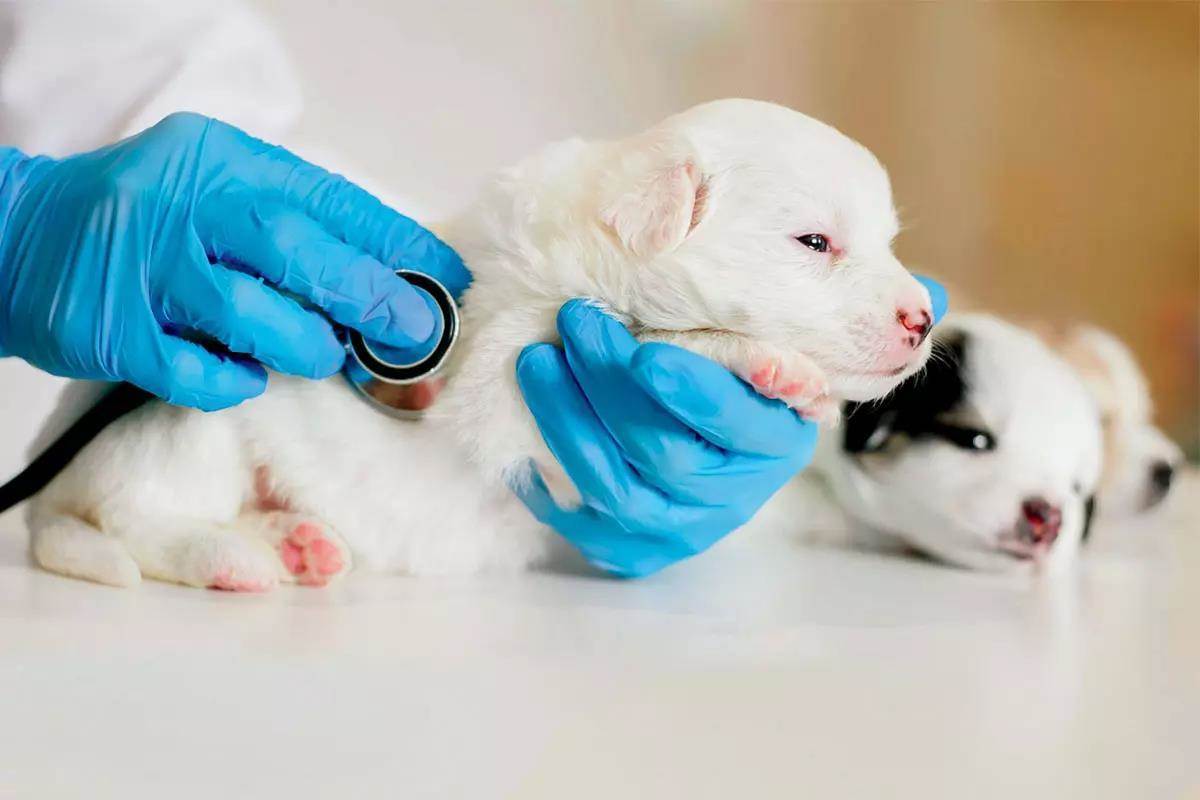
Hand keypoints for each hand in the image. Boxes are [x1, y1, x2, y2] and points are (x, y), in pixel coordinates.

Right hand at [0, 113, 467, 409]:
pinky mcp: (114, 330)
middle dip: (369, 298)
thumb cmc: (148, 222)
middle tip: (415, 335)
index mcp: (224, 162)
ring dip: (306, 347)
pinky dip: (236, 381)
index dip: (398, 243)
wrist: (20, 236)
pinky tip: (246, 377)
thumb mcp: (218, 191)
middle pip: (294, 251)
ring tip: (324, 356)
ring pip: (251, 315)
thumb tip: (396, 286)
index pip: (329, 199)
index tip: (449, 279)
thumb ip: (295, 228)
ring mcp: (145, 267)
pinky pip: (197, 371)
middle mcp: (183, 205)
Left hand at [514, 301, 818, 577]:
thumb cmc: (727, 377)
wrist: (720, 447)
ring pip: (616, 488)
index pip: (732, 422)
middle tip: (576, 321)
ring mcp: (682, 530)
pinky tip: (522, 427)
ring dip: (568, 420)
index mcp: (774, 442)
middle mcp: (733, 497)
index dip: (690, 392)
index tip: (644, 353)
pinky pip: (583, 522)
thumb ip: (722, 322)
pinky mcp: (635, 550)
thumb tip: (684, 246)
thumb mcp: (743, 345)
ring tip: (536, 361)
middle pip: (665, 452)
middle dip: (610, 385)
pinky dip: (547, 476)